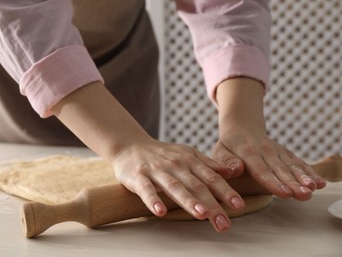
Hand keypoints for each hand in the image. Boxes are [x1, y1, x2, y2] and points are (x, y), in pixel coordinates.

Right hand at [110, 139, 244, 231]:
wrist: (130, 145)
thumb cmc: (161, 154)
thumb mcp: (187, 154)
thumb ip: (208, 164)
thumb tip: (231, 173)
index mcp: (189, 160)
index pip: (211, 177)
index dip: (225, 191)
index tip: (238, 205)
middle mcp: (175, 165)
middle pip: (196, 185)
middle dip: (212, 204)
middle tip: (224, 222)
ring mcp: (157, 171)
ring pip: (175, 187)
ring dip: (189, 201)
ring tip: (202, 215)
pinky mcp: (138, 177)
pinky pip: (146, 189)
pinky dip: (153, 200)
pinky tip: (160, 212)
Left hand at [212, 132, 326, 200]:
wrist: (242, 127)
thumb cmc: (228, 145)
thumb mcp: (219, 151)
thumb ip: (225, 161)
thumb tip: (234, 171)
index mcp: (247, 152)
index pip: (261, 170)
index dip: (273, 182)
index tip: (284, 193)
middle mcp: (266, 151)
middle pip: (280, 170)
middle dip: (293, 183)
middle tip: (304, 195)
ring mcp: (278, 151)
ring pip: (292, 166)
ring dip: (304, 178)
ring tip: (314, 189)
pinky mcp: (286, 153)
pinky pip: (299, 163)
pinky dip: (310, 172)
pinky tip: (319, 183)